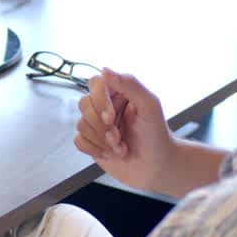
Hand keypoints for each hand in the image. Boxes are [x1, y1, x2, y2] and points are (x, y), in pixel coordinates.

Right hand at [74, 68, 175, 190]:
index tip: (112, 117)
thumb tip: (104, 69)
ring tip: (120, 148)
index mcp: (120, 92)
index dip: (100, 100)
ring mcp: (97, 124)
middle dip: (102, 126)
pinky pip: (79, 141)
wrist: (157, 167)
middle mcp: (106, 105)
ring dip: (102, 141)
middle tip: (119, 137)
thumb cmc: (156, 135)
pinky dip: (94, 149)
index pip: (96, 83)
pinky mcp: (92, 142)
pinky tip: (111, 154)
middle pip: (85, 104)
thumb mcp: (149, 105)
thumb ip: (130, 84)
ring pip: (81, 124)